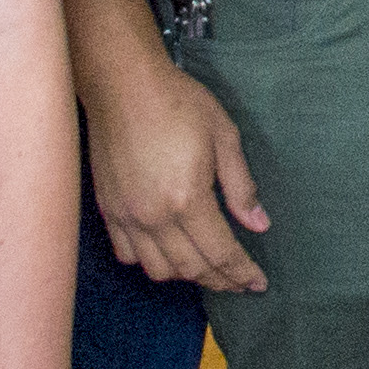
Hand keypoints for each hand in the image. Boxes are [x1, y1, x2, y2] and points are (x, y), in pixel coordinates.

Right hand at [85, 31, 273, 292]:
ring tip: (207, 267)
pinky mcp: (108, 209)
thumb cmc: (178, 102)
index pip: (220, 253)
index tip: (258, 283)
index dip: (242, 273)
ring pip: (158, 269)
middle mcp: (154, 216)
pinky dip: (150, 261)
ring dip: (186, 275)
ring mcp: (127, 216)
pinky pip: (128, 254)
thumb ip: (241, 186)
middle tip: (239, 281)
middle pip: (191, 268)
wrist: (123, 85)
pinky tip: (167, 251)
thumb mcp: (224, 136)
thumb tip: (259, 224)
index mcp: (187, 199)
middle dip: (221, 280)